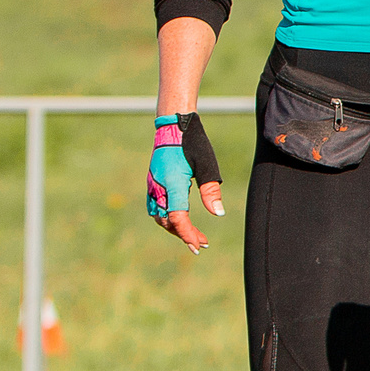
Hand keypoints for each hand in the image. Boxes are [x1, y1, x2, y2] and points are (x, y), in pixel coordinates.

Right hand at [147, 114, 225, 251]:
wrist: (173, 125)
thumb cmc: (192, 143)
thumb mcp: (206, 165)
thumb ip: (211, 190)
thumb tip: (217, 213)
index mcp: (172, 184)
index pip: (178, 218)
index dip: (188, 234)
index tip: (199, 245)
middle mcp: (158, 187)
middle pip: (167, 221)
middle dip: (184, 234)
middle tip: (202, 243)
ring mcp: (152, 185)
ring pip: (159, 216)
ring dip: (174, 228)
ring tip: (192, 234)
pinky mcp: (152, 182)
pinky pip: (155, 207)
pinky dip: (166, 218)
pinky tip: (179, 219)